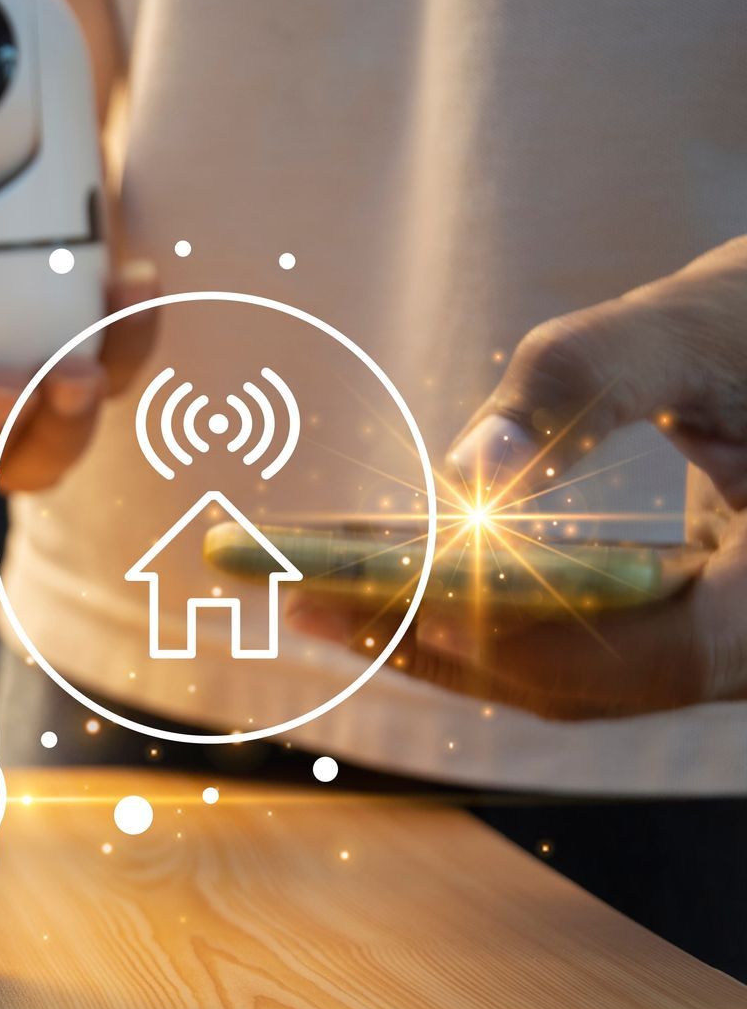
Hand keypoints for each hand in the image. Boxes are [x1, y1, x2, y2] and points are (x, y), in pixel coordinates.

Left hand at [292, 236, 746, 718]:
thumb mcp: (692, 328)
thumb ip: (582, 385)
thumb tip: (461, 470)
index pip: (671, 652)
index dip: (543, 641)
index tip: (426, 612)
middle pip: (590, 681)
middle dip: (441, 641)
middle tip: (303, 596)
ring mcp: (714, 646)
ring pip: (568, 678)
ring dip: (438, 637)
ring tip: (309, 592)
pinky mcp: (671, 628)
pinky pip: (566, 646)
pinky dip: (476, 615)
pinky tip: (378, 580)